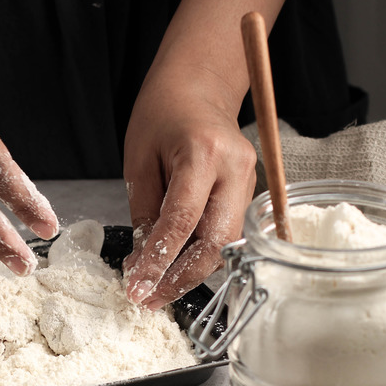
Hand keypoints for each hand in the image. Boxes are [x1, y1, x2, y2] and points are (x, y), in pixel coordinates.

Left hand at [121, 67, 256, 308]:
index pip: (182, 221)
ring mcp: (248, 181)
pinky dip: (201, 254)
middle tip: (148, 299)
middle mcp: (234, 169)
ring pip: (225, 244)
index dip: (160, 261)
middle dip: (181, 278)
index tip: (137, 288)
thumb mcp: (139, 161)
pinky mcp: (249, 191)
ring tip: (157, 287)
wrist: (198, 87)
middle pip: (216, 242)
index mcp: (203, 154)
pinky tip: (176, 265)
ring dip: (191, 271)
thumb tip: (142, 264)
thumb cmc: (162, 114)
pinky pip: (226, 233)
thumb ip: (143, 213)